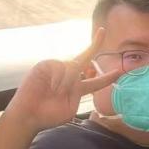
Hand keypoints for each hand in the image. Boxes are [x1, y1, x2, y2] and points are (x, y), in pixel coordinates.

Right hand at [5, 29, 122, 132]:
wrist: (29, 116)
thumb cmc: (49, 116)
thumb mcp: (71, 108)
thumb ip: (79, 93)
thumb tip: (76, 74)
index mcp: (77, 88)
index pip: (95, 81)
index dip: (107, 77)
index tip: (119, 71)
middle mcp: (69, 76)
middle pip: (85, 59)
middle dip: (94, 45)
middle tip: (102, 32)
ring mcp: (57, 69)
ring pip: (73, 66)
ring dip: (68, 82)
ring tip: (56, 92)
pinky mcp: (46, 65)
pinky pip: (60, 66)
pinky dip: (59, 78)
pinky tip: (51, 86)